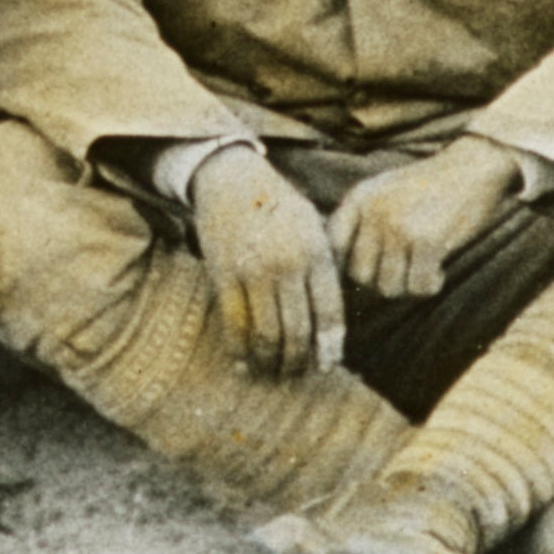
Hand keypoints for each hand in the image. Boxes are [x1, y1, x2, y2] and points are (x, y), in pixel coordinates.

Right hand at [192, 144, 348, 378]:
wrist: (230, 178)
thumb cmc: (277, 205)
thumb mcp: (312, 227)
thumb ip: (324, 268)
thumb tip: (329, 322)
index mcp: (316, 253)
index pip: (329, 315)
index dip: (328, 348)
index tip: (325, 366)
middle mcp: (287, 265)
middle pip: (297, 331)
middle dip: (298, 361)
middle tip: (296, 374)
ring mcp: (254, 271)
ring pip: (267, 333)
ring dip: (271, 361)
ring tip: (273, 372)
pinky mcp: (224, 274)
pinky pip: (234, 322)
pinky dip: (239, 349)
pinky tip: (243, 362)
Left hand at [330, 136, 526, 300]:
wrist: (471, 166)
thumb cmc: (429, 184)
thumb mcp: (382, 190)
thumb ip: (361, 220)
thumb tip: (346, 269)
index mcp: (358, 199)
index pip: (333, 247)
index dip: (347, 265)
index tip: (373, 268)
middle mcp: (372, 213)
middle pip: (361, 275)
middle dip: (382, 281)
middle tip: (404, 273)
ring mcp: (398, 227)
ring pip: (389, 287)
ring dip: (408, 287)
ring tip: (421, 271)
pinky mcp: (427, 240)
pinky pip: (419, 286)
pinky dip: (430, 286)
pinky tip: (438, 271)